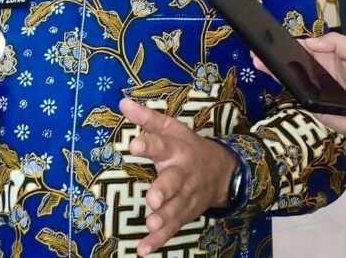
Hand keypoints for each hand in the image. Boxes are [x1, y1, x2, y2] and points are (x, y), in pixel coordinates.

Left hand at [119, 98, 237, 256]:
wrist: (224, 171)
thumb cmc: (188, 147)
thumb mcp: (171, 128)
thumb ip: (146, 118)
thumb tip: (122, 102)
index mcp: (176, 149)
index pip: (161, 144)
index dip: (149, 144)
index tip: (134, 144)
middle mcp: (182, 173)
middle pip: (173, 181)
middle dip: (164, 190)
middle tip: (153, 198)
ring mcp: (186, 196)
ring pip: (175, 208)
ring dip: (164, 218)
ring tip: (152, 224)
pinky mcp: (185, 214)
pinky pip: (173, 229)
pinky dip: (159, 241)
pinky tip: (143, 249)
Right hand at [250, 34, 345, 143]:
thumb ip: (336, 42)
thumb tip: (309, 42)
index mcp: (328, 56)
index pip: (304, 46)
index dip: (289, 42)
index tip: (272, 37)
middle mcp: (317, 71)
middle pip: (292, 61)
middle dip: (274, 55)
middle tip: (257, 50)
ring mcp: (312, 88)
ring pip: (289, 76)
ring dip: (272, 68)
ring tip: (257, 61)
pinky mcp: (310, 103)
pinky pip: (295, 93)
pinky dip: (283, 84)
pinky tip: (271, 75)